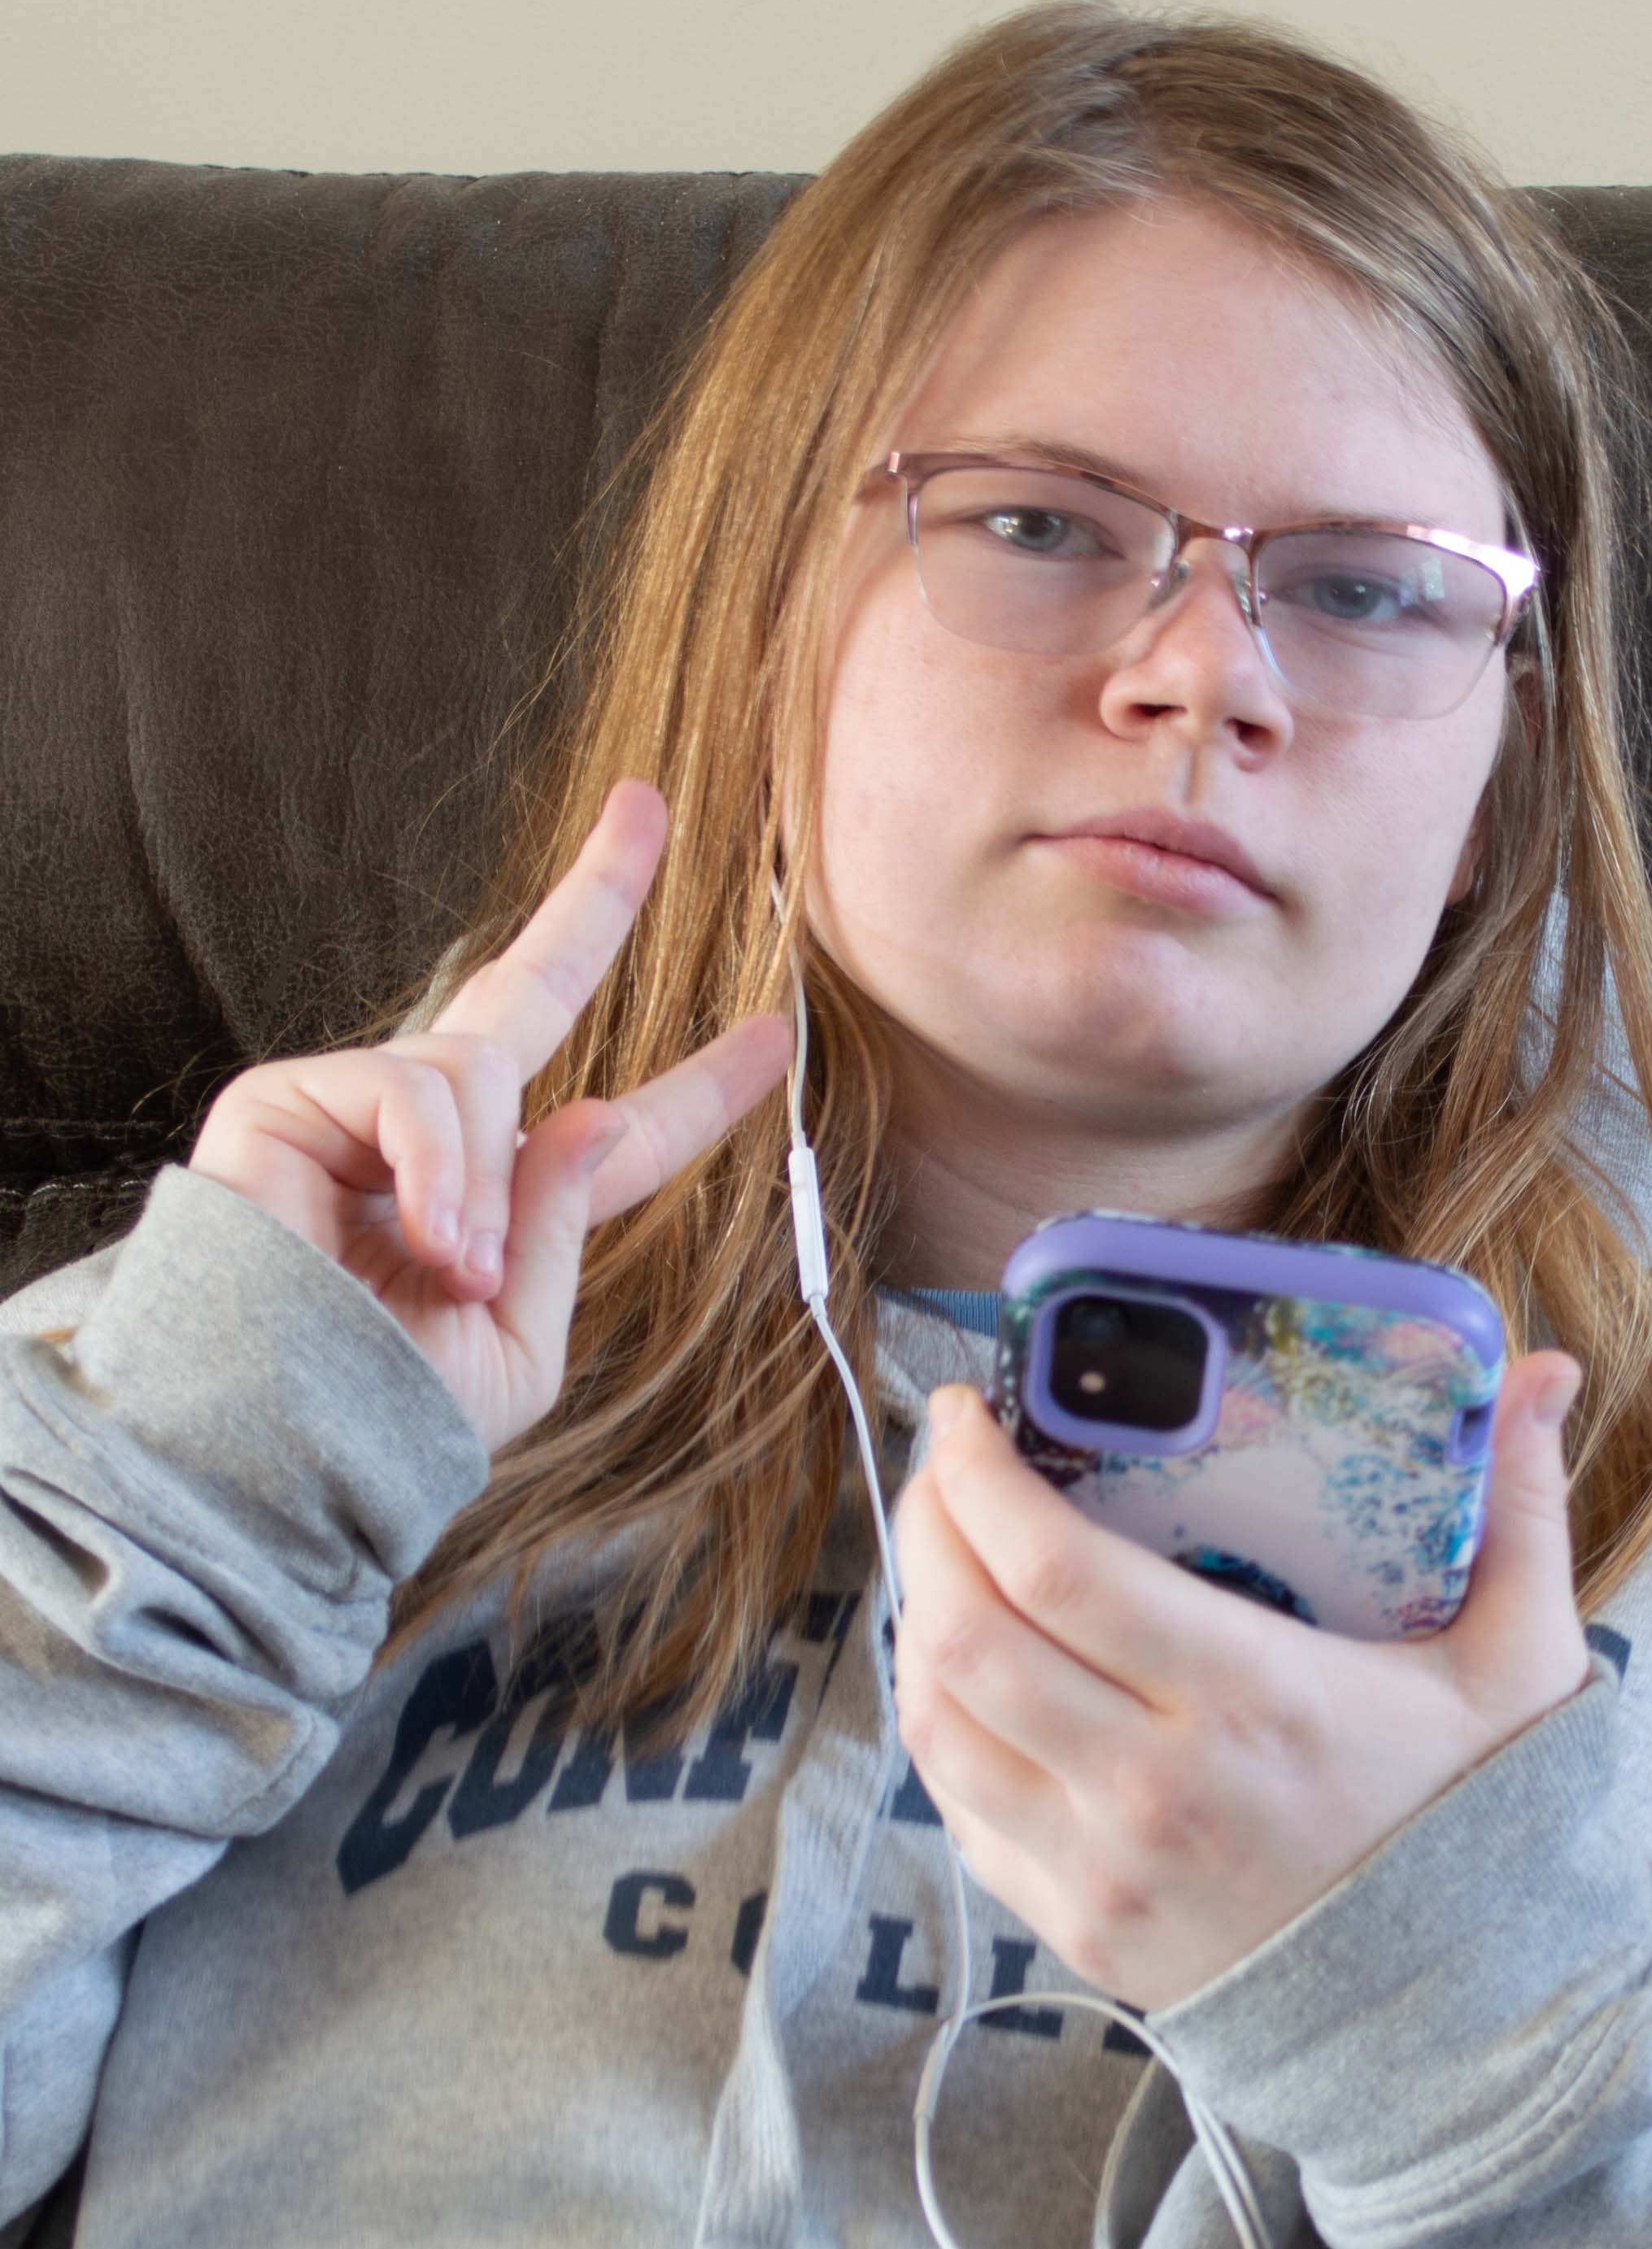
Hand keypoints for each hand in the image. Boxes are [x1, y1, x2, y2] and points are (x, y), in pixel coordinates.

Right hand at [187, 780, 792, 1454]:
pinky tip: (427, 1242)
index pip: (620, 1135)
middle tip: (648, 807)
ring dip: (480, 1184)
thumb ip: (563, 1230)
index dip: (698, 1088)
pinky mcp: (292, 1098)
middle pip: (529, 990)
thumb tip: (588, 1109)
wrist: (279, 1441)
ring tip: (455, 1270)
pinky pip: (414, 1091)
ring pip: (476, 1072)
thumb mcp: (518, 1345)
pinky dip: (437, 1171)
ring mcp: (364, 1109)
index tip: (774, 1037)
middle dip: (596, 900)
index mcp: (510, 1209)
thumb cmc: (390, 1414)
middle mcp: (441, 1140)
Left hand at [891, 1356, 1592, 2013]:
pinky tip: (968, 1672)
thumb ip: (1525, 1510)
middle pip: (967, 1636)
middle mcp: (1152, 1787)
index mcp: (1249, 1700)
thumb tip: (1552, 1372)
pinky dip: (943, 1727)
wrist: (1462, 2022)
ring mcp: (1100, 1869)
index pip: (1053, 1570)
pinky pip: (959, 1812)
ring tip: (946, 1557)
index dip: (979, 1478)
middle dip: (928, 1529)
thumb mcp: (1523, 1664)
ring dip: (918, 1624)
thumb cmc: (1476, 1821)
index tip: (964, 1413)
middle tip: (945, 1468)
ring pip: (937, 1725)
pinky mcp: (1074, 1927)